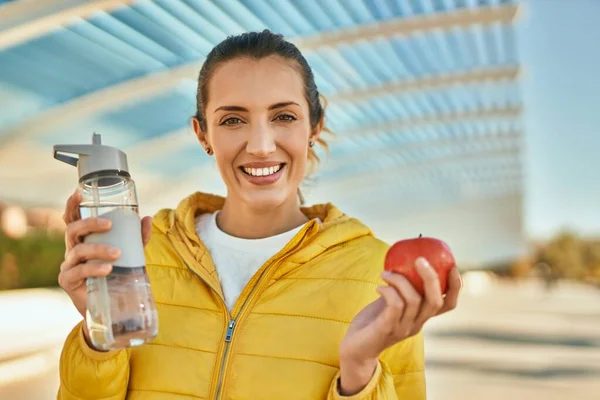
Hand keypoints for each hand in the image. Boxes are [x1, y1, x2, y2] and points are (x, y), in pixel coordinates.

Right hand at [59, 189, 152, 339]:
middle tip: (109, 224)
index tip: (80, 192)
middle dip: (90, 223)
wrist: (112, 306)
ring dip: (99, 249)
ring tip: (117, 254)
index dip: (73, 205)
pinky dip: (94, 268)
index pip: (73, 219)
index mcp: (85, 239)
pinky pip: (78, 271)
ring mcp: (68, 265)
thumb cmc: (118, 275)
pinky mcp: (67, 281)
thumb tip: (146, 218)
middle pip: (73, 230)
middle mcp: (73, 249)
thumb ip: (138, 238)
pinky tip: (107, 269)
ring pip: (79, 250)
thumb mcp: (131, 254)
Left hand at [338, 257, 461, 394]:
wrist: (356, 348)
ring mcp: (403, 328)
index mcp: (421, 317)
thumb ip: (400, 288)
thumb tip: (403, 261)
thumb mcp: (390, 302)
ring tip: (386, 273)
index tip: (453, 267)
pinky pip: (395, 306)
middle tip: (419, 259)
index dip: (455, 286)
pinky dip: (389, 291)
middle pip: (435, 301)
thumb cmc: (373, 321)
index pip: (448, 305)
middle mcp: (416, 324)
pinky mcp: (387, 329)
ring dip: (400, 280)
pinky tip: (379, 287)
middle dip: (431, 277)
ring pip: (413, 300)